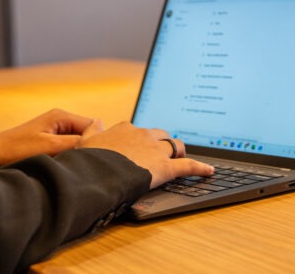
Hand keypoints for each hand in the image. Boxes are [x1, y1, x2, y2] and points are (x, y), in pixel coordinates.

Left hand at [0, 109, 94, 164]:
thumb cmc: (20, 149)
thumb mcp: (51, 147)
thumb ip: (77, 142)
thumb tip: (101, 136)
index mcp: (62, 116)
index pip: (93, 125)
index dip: (97, 141)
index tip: (93, 157)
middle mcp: (60, 119)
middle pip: (87, 133)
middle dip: (87, 147)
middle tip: (81, 162)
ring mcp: (55, 129)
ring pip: (78, 141)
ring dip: (76, 153)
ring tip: (69, 163)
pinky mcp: (50, 140)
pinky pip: (68, 147)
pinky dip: (68, 155)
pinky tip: (63, 164)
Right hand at [78, 122, 213, 188]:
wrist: (99, 173)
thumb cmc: (90, 159)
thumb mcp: (85, 141)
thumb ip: (92, 129)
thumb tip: (97, 120)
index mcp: (125, 129)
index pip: (137, 130)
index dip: (139, 139)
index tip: (138, 146)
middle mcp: (143, 135)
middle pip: (159, 135)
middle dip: (162, 143)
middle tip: (161, 154)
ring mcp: (156, 150)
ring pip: (174, 146)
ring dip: (178, 151)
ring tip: (181, 158)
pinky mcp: (166, 167)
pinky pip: (188, 166)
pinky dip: (200, 168)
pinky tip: (209, 171)